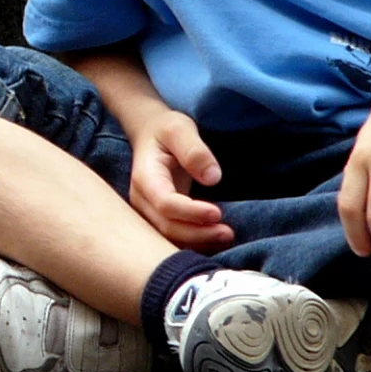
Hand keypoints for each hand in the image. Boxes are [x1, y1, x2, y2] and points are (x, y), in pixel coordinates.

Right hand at [125, 108, 231, 251]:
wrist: (150, 134)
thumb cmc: (166, 130)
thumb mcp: (179, 129)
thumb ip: (194, 150)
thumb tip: (212, 177)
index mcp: (145, 177)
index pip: (165, 203)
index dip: (191, 212)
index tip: (218, 213)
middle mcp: (142, 200)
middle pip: (167, 226)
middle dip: (198, 233)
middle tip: (228, 232)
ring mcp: (147, 211)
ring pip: (169, 237)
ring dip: (198, 241)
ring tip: (226, 236)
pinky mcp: (157, 217)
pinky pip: (173, 237)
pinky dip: (194, 242)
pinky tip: (215, 240)